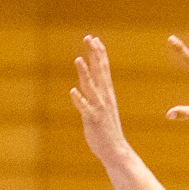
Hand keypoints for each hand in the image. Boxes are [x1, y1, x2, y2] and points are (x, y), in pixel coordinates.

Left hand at [71, 35, 135, 165]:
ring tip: (78, 59)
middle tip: (90, 38)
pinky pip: (85, 108)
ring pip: (91, 87)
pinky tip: (73, 91)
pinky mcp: (93, 120)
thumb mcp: (101, 107)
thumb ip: (94, 94)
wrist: (116, 150)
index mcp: (107, 93)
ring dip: (85, 73)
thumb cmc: (107, 129)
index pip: (103, 68)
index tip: (94, 38)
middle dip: (94, 54)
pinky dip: (79, 100)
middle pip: (99, 71)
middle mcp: (104, 97)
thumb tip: (85, 83)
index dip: (99, 53)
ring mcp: (99, 108)